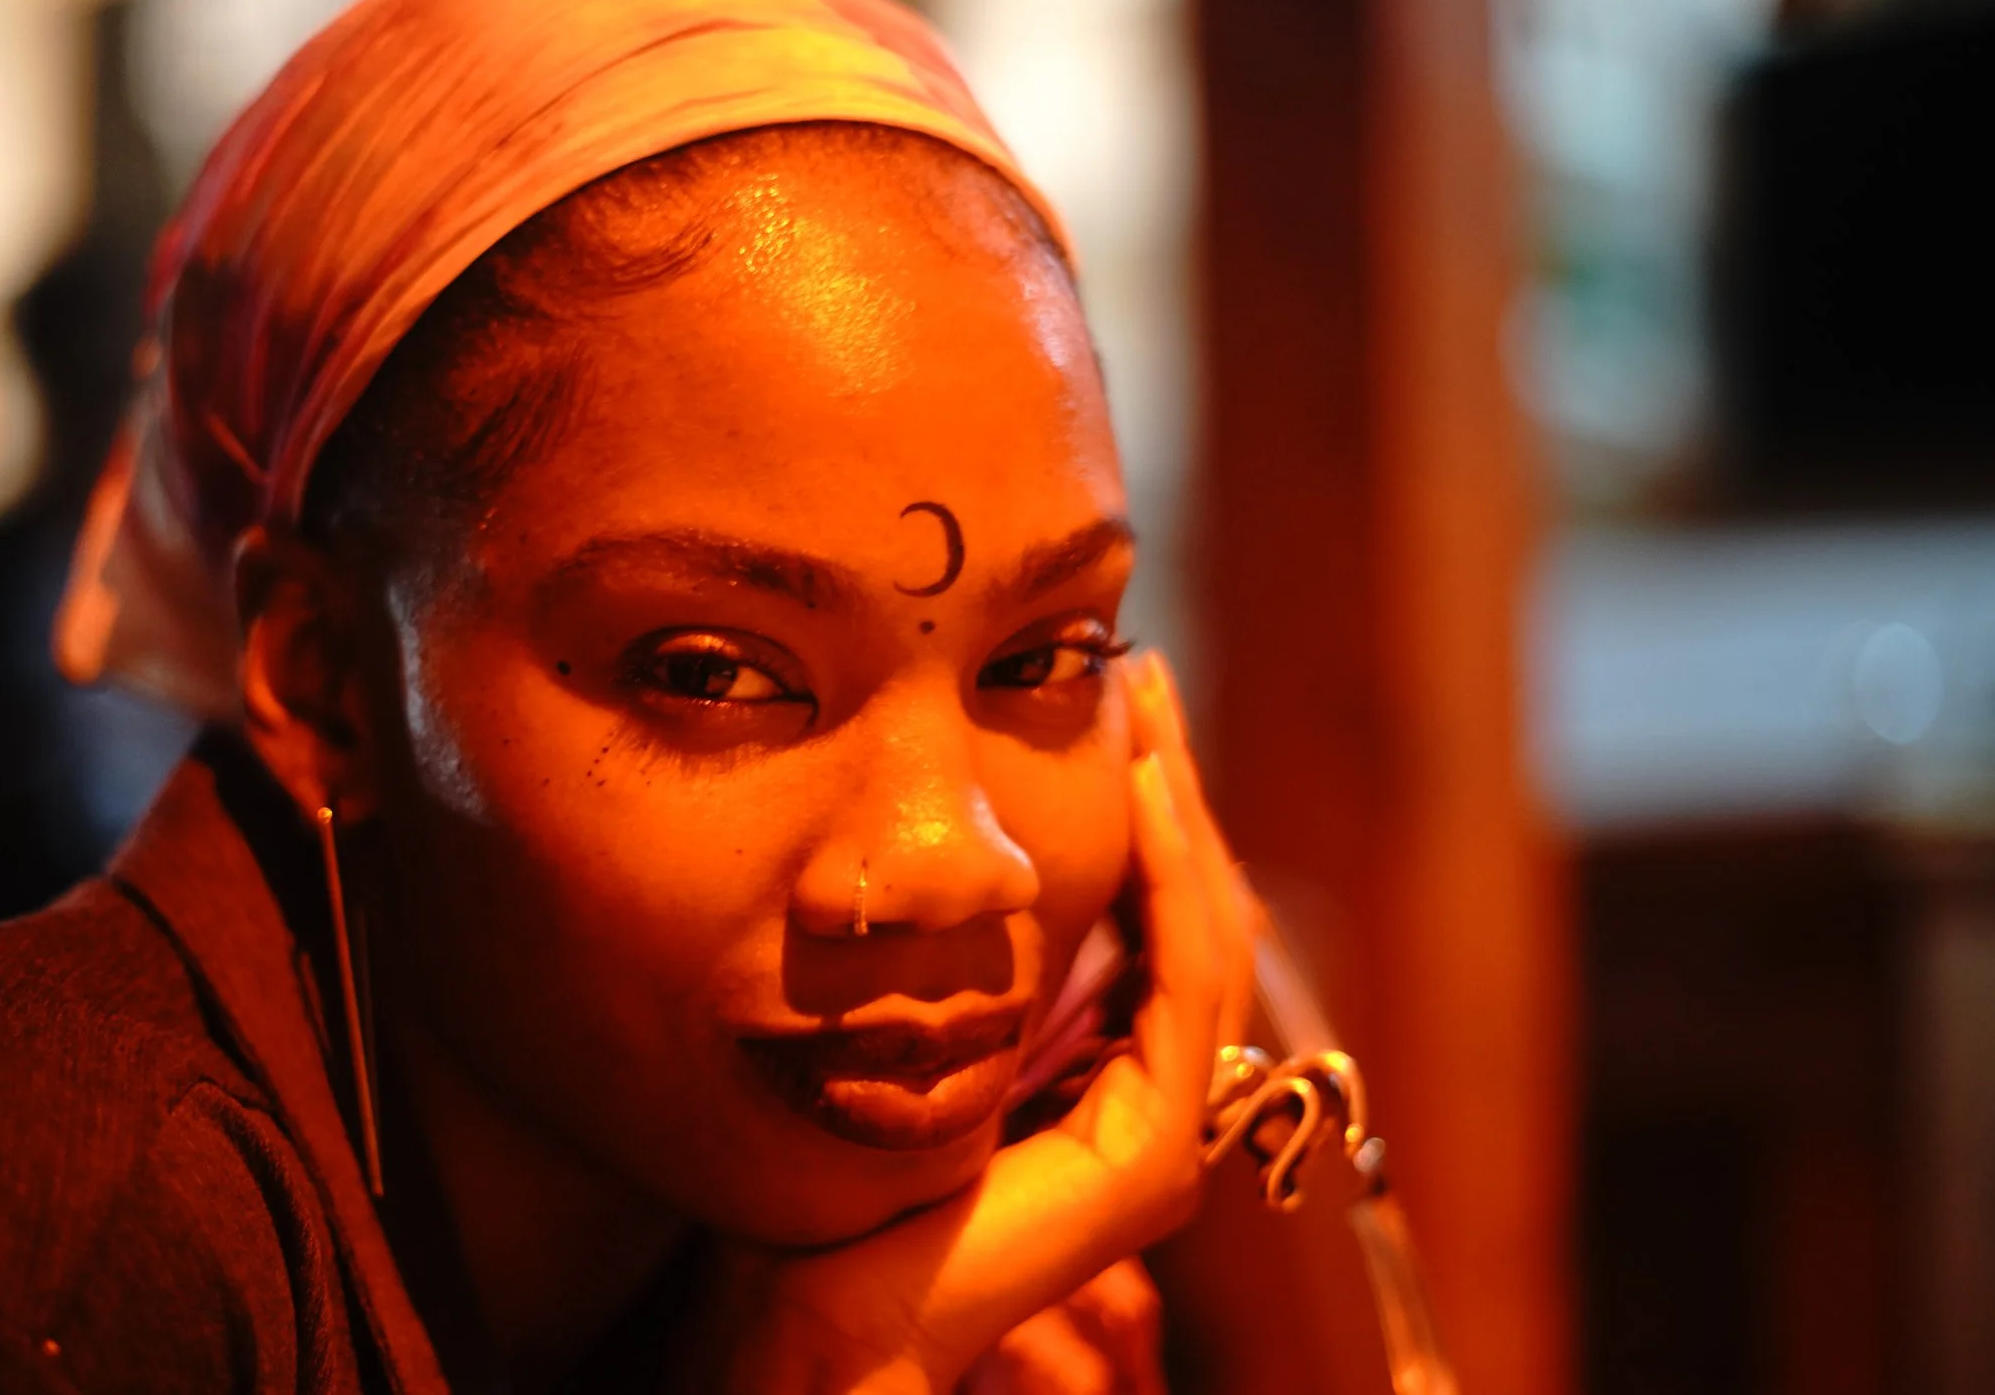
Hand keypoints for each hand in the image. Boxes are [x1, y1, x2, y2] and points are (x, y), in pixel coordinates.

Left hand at [679, 651, 1255, 1393]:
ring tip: (1147, 710)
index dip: (1141, 815)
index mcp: (1089, 1084)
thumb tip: (927, 840)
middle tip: (1140, 678)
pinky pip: (1184, 996)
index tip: (1106, 706)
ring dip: (1184, 817)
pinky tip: (1147, 797)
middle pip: (1190, 921)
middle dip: (1170, 792)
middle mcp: (1138, 1111)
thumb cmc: (812, 1184)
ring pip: (1205, 943)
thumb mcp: (890, 1029)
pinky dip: (1177, 888)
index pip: (1147, 926)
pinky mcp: (1146, 1167)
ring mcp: (1155, 1142)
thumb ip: (936, 964)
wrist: (789, 1316)